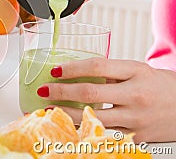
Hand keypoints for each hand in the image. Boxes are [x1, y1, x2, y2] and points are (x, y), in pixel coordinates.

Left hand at [37, 58, 175, 141]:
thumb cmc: (159, 85)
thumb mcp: (138, 70)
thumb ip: (110, 71)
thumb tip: (75, 71)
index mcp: (136, 71)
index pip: (96, 67)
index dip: (71, 68)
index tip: (54, 71)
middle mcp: (135, 95)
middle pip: (90, 93)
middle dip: (61, 92)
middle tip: (44, 90)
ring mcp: (135, 119)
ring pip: (92, 117)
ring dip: (66, 113)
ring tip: (49, 108)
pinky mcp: (135, 137)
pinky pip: (103, 132)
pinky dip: (84, 127)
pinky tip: (70, 124)